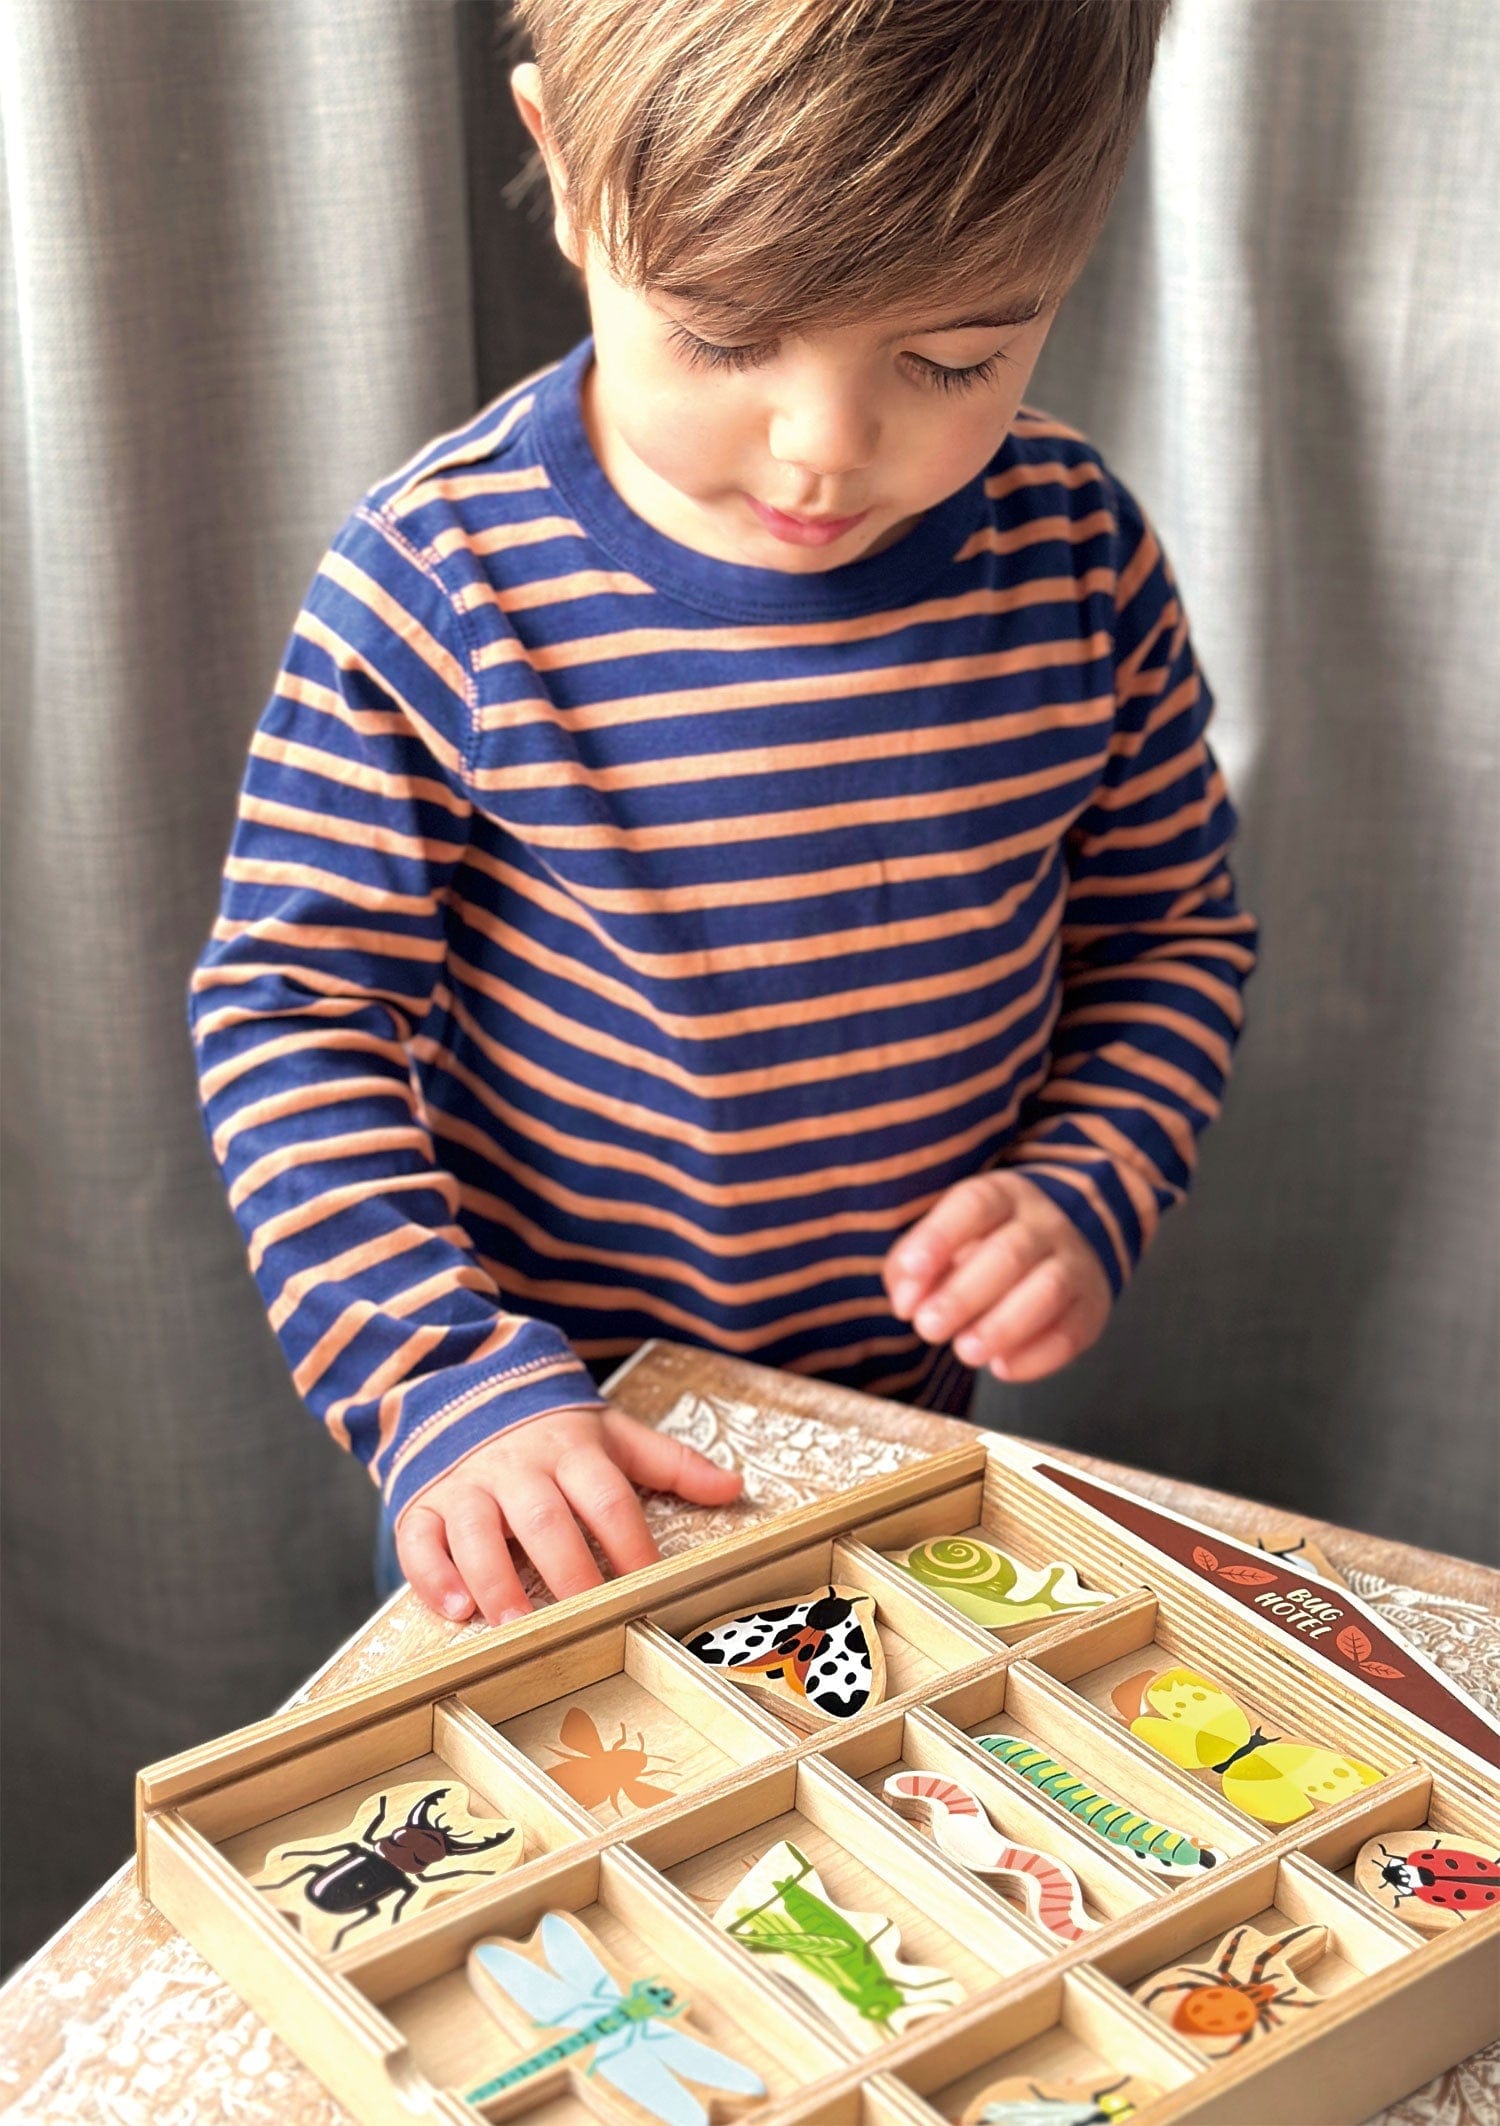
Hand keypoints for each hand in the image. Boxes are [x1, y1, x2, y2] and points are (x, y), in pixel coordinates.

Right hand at [394, 1403, 742, 1625]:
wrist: (465, 1386)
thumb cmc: (552, 1430)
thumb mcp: (611, 1435)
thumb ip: (670, 1463)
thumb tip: (733, 1487)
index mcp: (571, 1450)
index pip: (607, 1497)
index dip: (631, 1542)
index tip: (651, 1586)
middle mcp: (518, 1467)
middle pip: (546, 1520)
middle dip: (567, 1570)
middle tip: (585, 1620)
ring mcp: (466, 1486)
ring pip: (478, 1533)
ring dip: (497, 1581)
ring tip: (516, 1628)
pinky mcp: (422, 1503)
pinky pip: (419, 1539)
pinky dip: (432, 1575)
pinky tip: (455, 1609)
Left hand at [884, 1171, 1111, 1381]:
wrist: (1056, 1248)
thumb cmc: (980, 1248)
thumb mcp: (942, 1240)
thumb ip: (911, 1268)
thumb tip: (907, 1304)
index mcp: (1002, 1196)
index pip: (973, 1206)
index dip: (939, 1238)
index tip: (912, 1273)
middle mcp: (1044, 1224)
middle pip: (1009, 1253)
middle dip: (963, 1295)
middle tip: (928, 1328)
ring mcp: (1074, 1264)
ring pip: (1048, 1290)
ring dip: (1003, 1326)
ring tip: (965, 1352)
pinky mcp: (1091, 1307)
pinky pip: (1071, 1332)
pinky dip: (1036, 1356)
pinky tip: (1002, 1367)